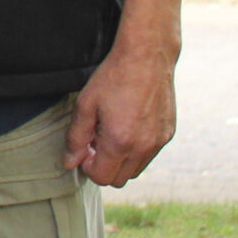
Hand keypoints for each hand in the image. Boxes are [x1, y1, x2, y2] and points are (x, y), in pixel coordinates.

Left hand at [65, 42, 177, 186]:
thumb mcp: (85, 105)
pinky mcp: (168, 134)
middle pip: (119, 179)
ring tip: (110, 134)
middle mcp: (143, 147)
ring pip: (135, 170)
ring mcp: (159, 142)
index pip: (102, 177)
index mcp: (120, 141)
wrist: (146, 58)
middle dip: (103, 167)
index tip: (83, 149)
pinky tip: (127, 127)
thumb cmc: (113, 78)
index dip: (87, 166)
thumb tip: (69, 162)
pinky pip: (149, 155)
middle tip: (94, 142)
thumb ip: (76, 138)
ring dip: (120, 161)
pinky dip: (135, 151)